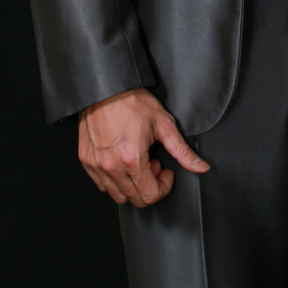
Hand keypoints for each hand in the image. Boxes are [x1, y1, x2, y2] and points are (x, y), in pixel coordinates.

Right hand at [78, 87, 208, 206]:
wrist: (106, 88)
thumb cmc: (132, 102)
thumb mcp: (164, 124)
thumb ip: (182, 151)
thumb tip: (201, 167)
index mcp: (132, 160)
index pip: (150, 195)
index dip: (163, 186)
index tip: (165, 170)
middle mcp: (111, 167)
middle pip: (135, 199)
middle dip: (149, 185)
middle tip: (152, 162)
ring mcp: (96, 165)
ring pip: (117, 195)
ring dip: (131, 184)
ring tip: (137, 161)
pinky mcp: (86, 161)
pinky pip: (101, 184)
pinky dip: (114, 180)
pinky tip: (122, 161)